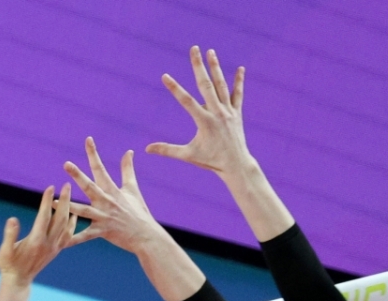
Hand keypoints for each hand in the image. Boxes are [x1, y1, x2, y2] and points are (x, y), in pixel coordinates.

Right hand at [0, 184, 77, 284]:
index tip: (50, 187)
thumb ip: (9, 236)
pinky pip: (68, 236)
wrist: (18, 281)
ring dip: (69, 208)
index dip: (47, 201)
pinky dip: (72, 224)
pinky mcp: (56, 251)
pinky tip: (74, 215)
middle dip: (65, 200)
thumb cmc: (8, 265)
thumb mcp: (4, 252)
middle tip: (67, 185)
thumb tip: (12, 220)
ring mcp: (54, 248)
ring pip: (66, 226)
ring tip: (70, 193)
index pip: (44, 217)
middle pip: (60, 218)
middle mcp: (48, 244)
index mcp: (36, 241)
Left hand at [63, 139, 165, 253]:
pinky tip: (62, 241)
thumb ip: (127, 170)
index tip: (88, 139)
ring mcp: (104, 216)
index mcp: (112, 190)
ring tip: (53, 202)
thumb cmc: (139, 212)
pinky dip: (74, 239)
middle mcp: (106, 201)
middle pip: (90, 186)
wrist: (146, 236)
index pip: (101, 168)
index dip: (94, 153)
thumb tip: (129, 151)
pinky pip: (85, 235)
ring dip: (68, 206)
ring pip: (83, 210)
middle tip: (66, 164)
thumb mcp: (133, 189)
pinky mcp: (102, 231)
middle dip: (78, 175)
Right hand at [147, 46, 251, 176]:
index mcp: (204, 122)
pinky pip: (238, 94)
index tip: (164, 76)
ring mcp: (228, 111)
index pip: (186, 102)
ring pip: (221, 85)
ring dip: (215, 67)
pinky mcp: (237, 113)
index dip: (174, 88)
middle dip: (199, 66)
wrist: (236, 165)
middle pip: (206, 85)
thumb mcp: (188, 155)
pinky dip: (238, 82)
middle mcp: (217, 113)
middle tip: (194, 49)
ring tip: (210, 52)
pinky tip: (240, 69)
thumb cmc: (210, 161)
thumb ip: (167, 150)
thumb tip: (147, 149)